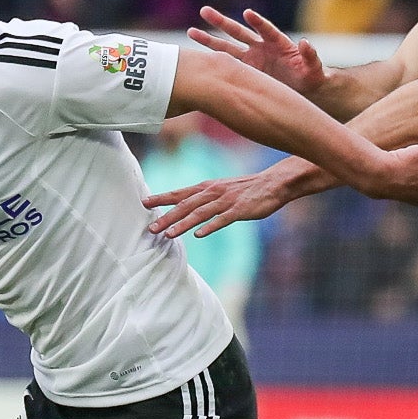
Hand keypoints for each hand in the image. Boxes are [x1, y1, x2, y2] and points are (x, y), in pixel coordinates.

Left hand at [145, 168, 292, 240]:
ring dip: (183, 224)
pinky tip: (199, 235)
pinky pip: (222, 220)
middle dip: (166, 217)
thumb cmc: (246, 189)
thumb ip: (204, 197)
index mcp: (207, 187)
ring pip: (200, 213)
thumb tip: (186, 207)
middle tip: (150, 228)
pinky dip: (210, 227)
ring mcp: (225, 201)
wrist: (273, 183)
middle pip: (185, 205)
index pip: (180, 193)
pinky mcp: (239, 210)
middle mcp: (213, 192)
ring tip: (168, 234)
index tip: (144, 202)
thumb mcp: (221, 188)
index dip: (162, 197)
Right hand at [188, 8, 325, 94]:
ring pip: (227, 48)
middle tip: (204, 11)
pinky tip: (198, 57)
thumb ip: (311, 56)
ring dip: (210, 40)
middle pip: (239, 32)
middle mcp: (261, 47)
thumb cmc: (311, 76)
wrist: (305, 89)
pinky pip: (228, 66)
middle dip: (222, 22)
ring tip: (191, 31)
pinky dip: (215, 62)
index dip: (258, 22)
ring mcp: (252, 59)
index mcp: (278, 43)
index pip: (266, 30)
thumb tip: (305, 42)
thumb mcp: (314, 68)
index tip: (248, 14)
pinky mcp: (247, 72)